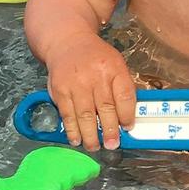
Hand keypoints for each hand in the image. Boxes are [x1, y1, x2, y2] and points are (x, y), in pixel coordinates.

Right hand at [44, 33, 136, 150]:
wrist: (68, 43)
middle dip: (110, 130)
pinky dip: (72, 129)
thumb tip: (129, 115)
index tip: (128, 127)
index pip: (124, 95)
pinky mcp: (60, 90)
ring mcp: (76, 83)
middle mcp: (95, 76)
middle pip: (105, 108)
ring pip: (85, 115)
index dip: (127, 114)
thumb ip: (122, 87)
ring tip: (95, 147)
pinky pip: (67, 114)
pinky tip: (77, 139)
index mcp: (114, 68)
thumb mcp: (115, 64)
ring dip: (91, 134)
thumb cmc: (96, 57)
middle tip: (113, 144)